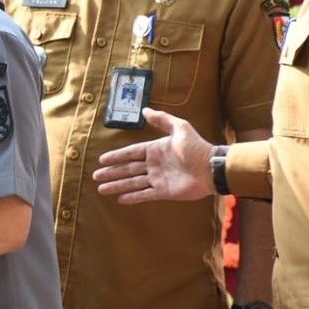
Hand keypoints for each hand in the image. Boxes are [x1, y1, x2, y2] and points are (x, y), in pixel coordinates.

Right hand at [92, 108, 215, 203]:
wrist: (212, 168)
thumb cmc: (197, 147)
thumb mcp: (180, 128)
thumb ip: (162, 119)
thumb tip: (145, 110)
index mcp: (155, 150)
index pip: (130, 153)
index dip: (116, 156)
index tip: (102, 160)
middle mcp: (153, 165)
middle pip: (127, 169)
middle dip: (112, 172)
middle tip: (96, 176)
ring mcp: (158, 179)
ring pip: (132, 183)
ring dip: (117, 185)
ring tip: (102, 189)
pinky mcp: (164, 192)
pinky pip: (144, 194)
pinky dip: (132, 197)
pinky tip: (120, 199)